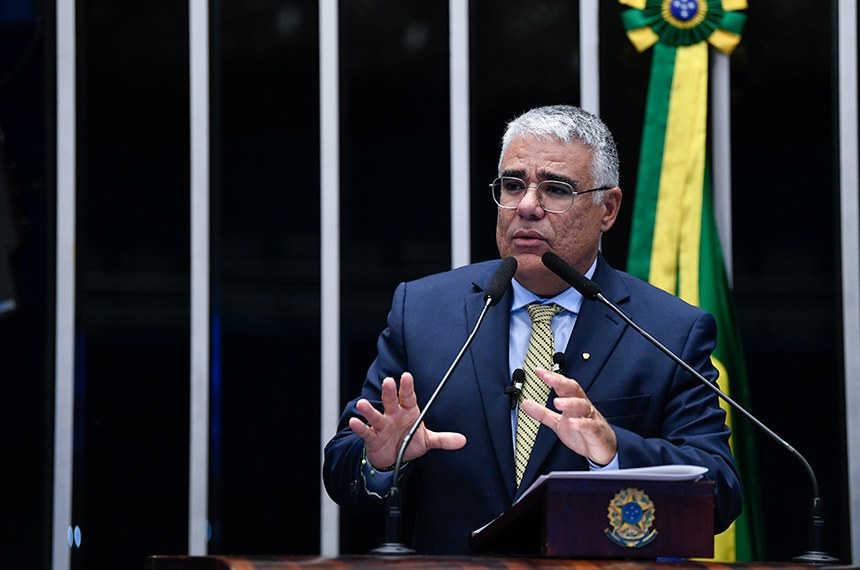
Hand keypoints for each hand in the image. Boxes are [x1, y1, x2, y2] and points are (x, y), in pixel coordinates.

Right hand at [348, 372, 466, 469]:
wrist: (393, 458)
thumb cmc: (408, 442)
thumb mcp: (427, 440)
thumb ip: (443, 439)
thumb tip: (462, 440)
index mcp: (408, 411)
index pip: (408, 396)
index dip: (407, 387)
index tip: (407, 376)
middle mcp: (393, 415)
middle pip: (391, 401)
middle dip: (389, 392)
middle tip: (388, 382)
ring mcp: (382, 425)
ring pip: (375, 415)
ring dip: (369, 410)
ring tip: (363, 404)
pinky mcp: (372, 437)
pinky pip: (366, 432)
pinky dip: (360, 427)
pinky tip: (355, 421)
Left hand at [520, 368, 616, 465]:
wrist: (604, 450)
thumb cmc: (582, 433)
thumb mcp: (558, 423)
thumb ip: (543, 413)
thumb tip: (526, 404)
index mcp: (572, 402)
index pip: (562, 385)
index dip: (551, 377)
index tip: (538, 371)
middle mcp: (582, 406)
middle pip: (574, 389)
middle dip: (561, 382)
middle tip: (547, 378)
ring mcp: (590, 418)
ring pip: (582, 405)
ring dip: (570, 402)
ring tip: (557, 402)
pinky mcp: (596, 431)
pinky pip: (590, 425)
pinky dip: (581, 423)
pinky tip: (572, 423)